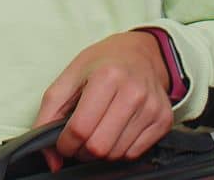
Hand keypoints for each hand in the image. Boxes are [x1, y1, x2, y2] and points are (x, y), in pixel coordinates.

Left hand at [31, 30, 174, 170]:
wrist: (140, 53)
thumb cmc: (101, 64)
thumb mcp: (69, 77)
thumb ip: (49, 115)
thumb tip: (51, 159)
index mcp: (107, 76)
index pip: (80, 128)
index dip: (65, 143)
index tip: (64, 140)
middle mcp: (134, 91)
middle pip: (99, 146)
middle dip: (82, 150)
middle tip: (81, 138)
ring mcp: (152, 107)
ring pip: (116, 154)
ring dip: (101, 151)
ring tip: (99, 131)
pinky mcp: (164, 120)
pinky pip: (134, 154)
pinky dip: (120, 149)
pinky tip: (117, 131)